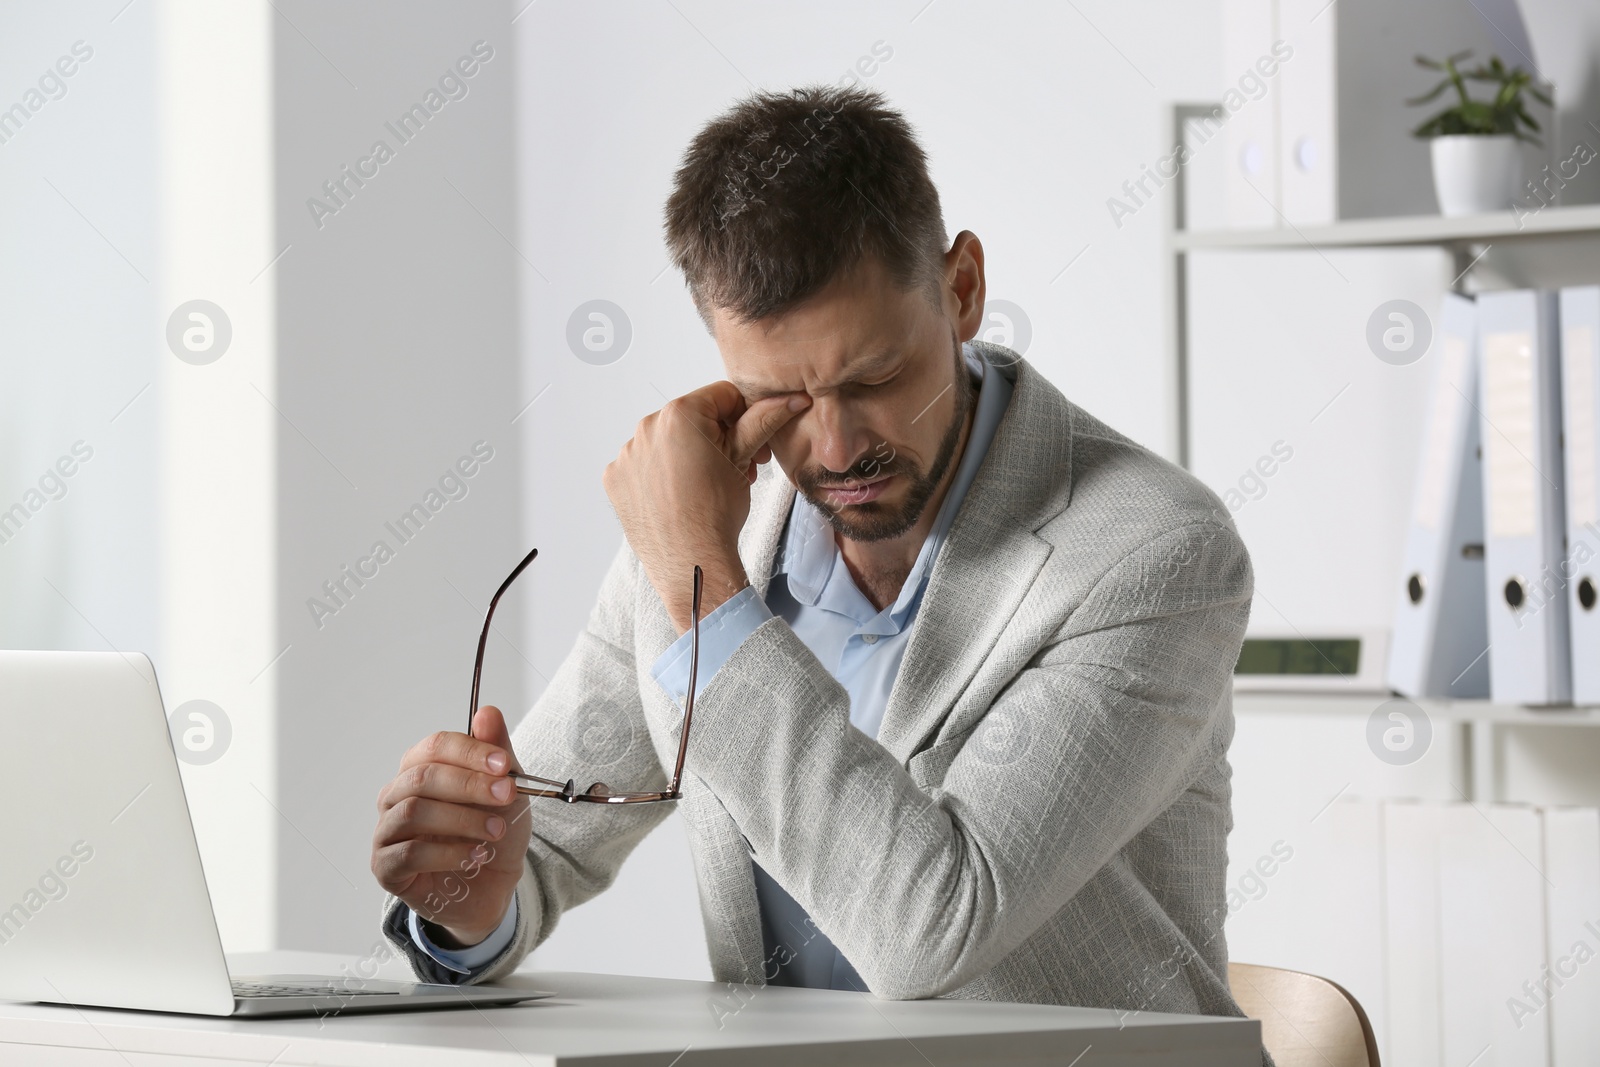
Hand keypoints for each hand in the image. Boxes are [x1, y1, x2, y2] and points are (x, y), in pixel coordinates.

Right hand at [371, 706, 532, 947]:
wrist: (492, 886)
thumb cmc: (492, 833)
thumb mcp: (506, 791)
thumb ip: (497, 753)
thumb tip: (487, 712)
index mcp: (420, 769)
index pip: (434, 746)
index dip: (469, 751)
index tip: (503, 765)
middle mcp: (396, 796)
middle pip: (422, 777)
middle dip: (469, 784)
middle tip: (506, 795)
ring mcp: (387, 831)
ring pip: (413, 812)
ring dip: (461, 819)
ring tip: (494, 831)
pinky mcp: (386, 867)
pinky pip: (408, 853)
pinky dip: (448, 853)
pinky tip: (474, 856)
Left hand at [603, 382, 809, 631]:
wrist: (691, 561)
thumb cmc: (718, 512)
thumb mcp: (745, 458)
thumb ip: (765, 420)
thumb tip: (792, 399)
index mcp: (680, 414)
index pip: (722, 396)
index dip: (744, 417)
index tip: (750, 443)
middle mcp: (646, 426)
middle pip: (693, 418)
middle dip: (716, 438)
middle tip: (734, 468)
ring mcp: (627, 453)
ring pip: (667, 441)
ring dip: (686, 454)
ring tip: (704, 485)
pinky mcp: (616, 478)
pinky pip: (643, 464)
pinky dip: (660, 474)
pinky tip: (677, 495)